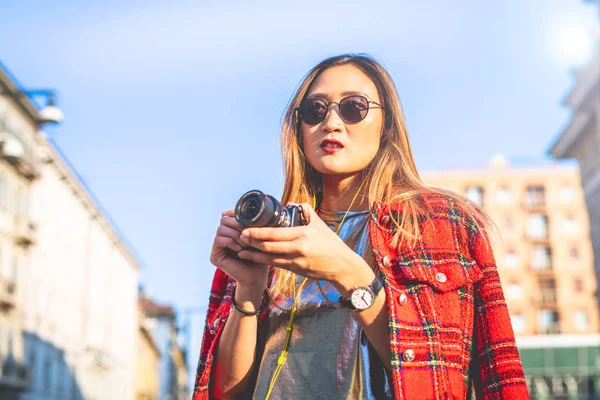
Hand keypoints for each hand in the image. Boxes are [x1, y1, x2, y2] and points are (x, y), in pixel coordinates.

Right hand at [209, 209, 269, 289]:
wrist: (256, 277)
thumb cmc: (260, 258)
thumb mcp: (259, 237)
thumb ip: (254, 224)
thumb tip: (256, 210)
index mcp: (231, 230)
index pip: (228, 214)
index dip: (236, 214)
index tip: (247, 219)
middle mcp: (223, 236)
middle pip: (223, 219)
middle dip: (237, 224)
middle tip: (248, 232)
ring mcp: (218, 246)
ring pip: (221, 229)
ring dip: (235, 234)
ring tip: (245, 243)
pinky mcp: (215, 256)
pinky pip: (218, 240)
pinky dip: (230, 242)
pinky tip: (239, 249)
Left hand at [237, 203, 370, 287]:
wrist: (342, 266)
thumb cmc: (331, 244)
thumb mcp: (319, 224)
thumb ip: (305, 211)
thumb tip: (291, 203)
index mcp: (302, 234)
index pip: (274, 233)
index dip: (257, 233)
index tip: (245, 229)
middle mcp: (297, 248)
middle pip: (268, 246)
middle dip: (251, 242)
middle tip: (239, 237)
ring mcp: (296, 261)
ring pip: (269, 258)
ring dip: (254, 254)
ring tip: (241, 250)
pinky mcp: (296, 270)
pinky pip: (276, 264)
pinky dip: (264, 261)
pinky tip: (255, 258)